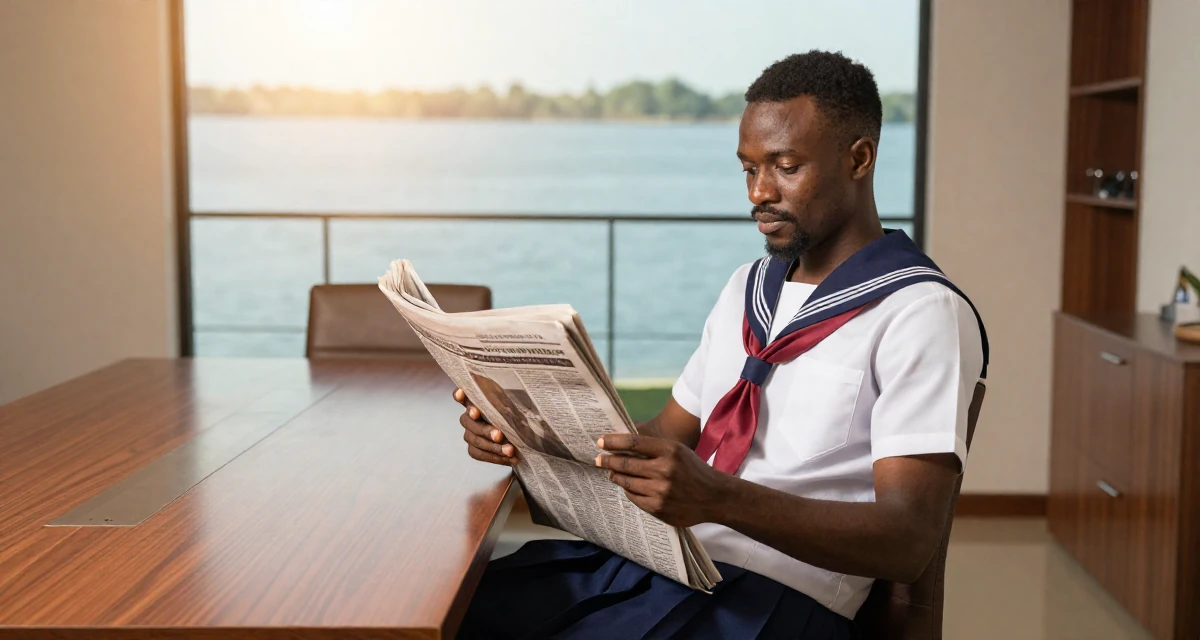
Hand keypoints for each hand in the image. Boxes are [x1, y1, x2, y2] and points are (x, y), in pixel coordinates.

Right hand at [454, 388, 517, 465]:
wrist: (523, 434)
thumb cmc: (517, 413)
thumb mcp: (516, 403)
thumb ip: (508, 399)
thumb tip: (508, 395)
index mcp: (478, 399)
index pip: (464, 395)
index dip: (460, 395)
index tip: (462, 394)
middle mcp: (470, 415)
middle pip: (469, 422)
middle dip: (484, 429)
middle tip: (499, 435)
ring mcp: (470, 432)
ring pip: (474, 440)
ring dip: (492, 446)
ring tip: (510, 450)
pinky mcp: (474, 448)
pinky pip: (479, 454)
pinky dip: (494, 456)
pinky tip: (507, 458)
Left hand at [595, 432, 727, 526]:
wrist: (714, 496)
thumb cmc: (692, 469)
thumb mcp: (677, 450)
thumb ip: (652, 448)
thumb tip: (620, 446)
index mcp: (669, 451)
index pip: (633, 443)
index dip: (613, 441)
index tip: (600, 441)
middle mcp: (664, 470)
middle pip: (625, 464)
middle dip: (608, 461)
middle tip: (598, 459)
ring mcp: (661, 491)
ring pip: (626, 482)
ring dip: (616, 476)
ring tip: (612, 473)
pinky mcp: (658, 508)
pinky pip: (634, 497)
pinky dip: (628, 490)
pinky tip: (628, 486)